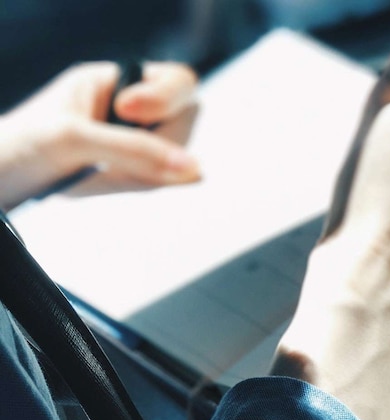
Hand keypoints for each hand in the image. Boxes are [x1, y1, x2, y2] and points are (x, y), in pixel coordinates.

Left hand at [0, 61, 199, 208]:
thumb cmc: (18, 149)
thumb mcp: (74, 140)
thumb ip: (135, 150)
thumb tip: (192, 169)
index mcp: (115, 83)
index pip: (178, 82)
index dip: (168, 99)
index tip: (129, 112)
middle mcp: (132, 111)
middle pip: (185, 124)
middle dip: (157, 147)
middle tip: (113, 156)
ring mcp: (135, 145)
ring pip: (175, 159)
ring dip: (142, 174)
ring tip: (95, 175)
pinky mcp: (132, 176)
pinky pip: (158, 183)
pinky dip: (136, 188)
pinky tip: (102, 184)